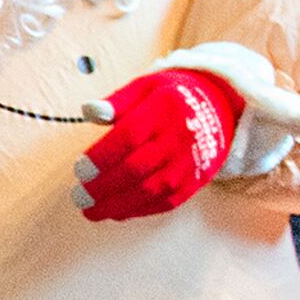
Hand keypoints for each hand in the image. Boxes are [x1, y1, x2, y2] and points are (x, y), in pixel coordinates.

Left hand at [76, 68, 245, 221]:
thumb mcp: (146, 87)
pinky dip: (141, 210)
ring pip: (152, 190)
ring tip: (93, 211)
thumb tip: (88, 111)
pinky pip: (169, 201)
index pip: (130, 136)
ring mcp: (191, 161)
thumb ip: (116, 102)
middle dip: (104, 187)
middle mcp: (180, 136)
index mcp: (165, 108)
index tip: (78, 171)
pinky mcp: (198, 179)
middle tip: (79, 197)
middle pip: (138, 168)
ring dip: (120, 205)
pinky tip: (119, 212)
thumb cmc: (172, 96)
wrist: (221, 107)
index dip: (102, 156)